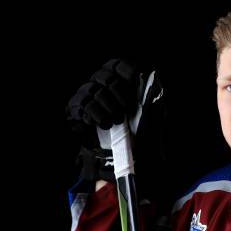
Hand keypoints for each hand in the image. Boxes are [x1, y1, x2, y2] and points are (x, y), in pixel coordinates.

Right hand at [66, 59, 167, 190]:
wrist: (126, 164)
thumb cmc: (142, 140)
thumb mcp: (153, 119)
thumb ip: (153, 99)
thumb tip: (153, 77)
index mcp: (120, 86)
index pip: (117, 66)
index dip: (124, 69)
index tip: (133, 78)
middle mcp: (101, 89)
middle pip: (103, 75)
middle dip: (116, 90)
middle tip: (124, 108)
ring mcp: (87, 100)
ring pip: (92, 90)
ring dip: (107, 104)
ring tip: (116, 121)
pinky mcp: (76, 114)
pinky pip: (82, 106)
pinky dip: (95, 113)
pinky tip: (104, 124)